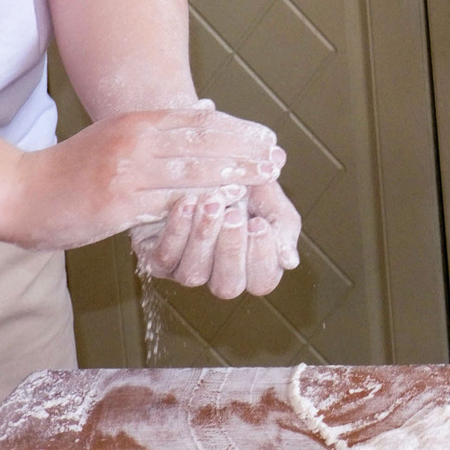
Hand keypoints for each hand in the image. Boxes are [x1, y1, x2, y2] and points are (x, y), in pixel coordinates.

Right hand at [0, 105, 282, 253]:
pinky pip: (167, 203)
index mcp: (136, 123)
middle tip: (277, 159)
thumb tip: (208, 110)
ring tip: (263, 179)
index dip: (239, 131)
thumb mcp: (116, 134)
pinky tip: (226, 204)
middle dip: (245, 151)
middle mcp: (135, 142)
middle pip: (203, 143)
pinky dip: (201, 203)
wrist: (19, 193)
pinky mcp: (117, 205)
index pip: (200, 123)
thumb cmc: (72, 168)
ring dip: (233, 175)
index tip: (269, 138)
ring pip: (192, 172)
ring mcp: (126, 174)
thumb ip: (160, 127)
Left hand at [131, 176, 300, 299]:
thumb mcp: (270, 199)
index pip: (263, 281)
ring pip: (194, 274)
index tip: (259, 222)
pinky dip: (177, 230)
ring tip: (212, 202)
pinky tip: (188, 203)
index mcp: (253, 266)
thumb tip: (289, 261)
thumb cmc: (243, 183)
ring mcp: (188, 271)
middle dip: (231, 249)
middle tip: (233, 214)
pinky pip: (165, 257)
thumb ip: (284, 226)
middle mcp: (220, 275)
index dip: (261, 257)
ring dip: (204, 237)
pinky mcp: (159, 261)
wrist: (204, 163)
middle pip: (228, 286)